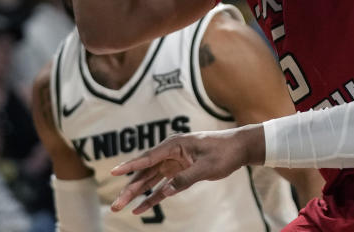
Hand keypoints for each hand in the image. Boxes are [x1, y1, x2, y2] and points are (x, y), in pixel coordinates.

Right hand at [109, 126, 263, 214]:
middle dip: (130, 188)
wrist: (240, 148)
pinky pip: (162, 186)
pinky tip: (140, 208)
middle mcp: (171, 152)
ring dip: (137, 194)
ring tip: (121, 207)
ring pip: (150, 180)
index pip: (148, 157)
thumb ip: (186, 178)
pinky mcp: (179, 171)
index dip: (130, 166)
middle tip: (116, 205)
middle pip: (145, 172)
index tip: (113, 172)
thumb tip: (166, 191)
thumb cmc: (225, 152)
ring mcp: (174, 162)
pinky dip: (152, 197)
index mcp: (175, 144)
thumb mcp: (207, 166)